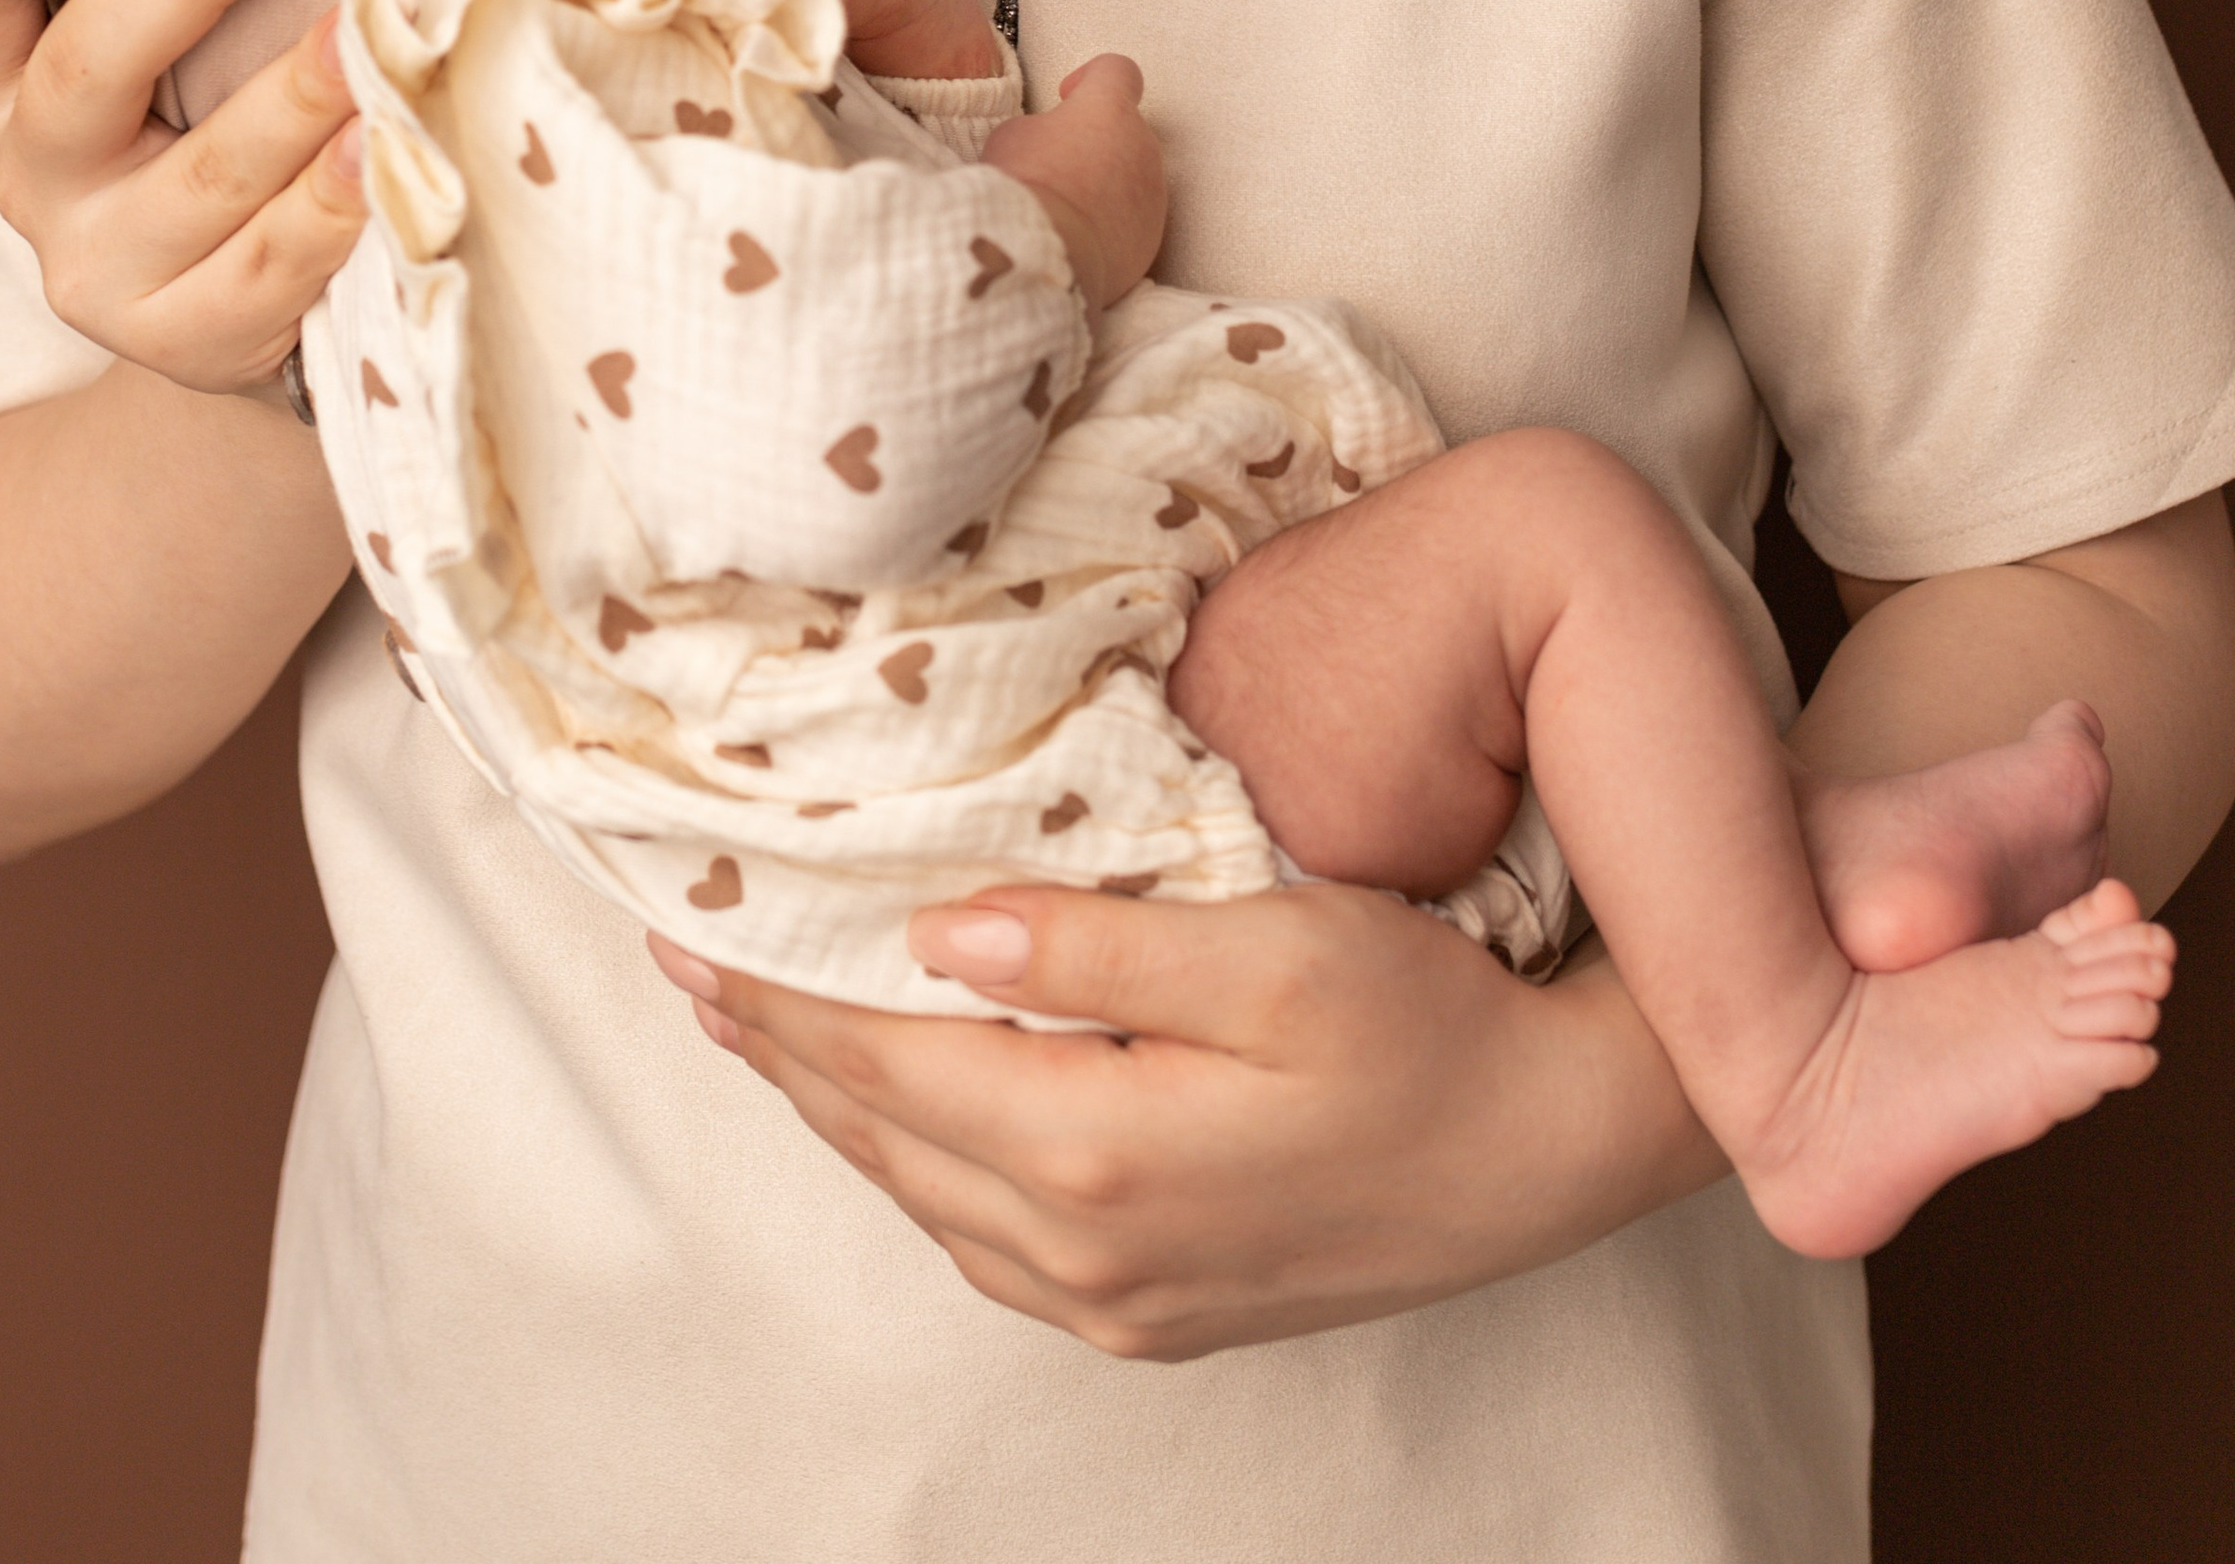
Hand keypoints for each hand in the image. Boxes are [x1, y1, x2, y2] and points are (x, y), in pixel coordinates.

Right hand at [0, 0, 369, 394]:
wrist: (268, 313)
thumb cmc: (234, 122)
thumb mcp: (189, 35)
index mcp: (14, 82)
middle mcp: (40, 175)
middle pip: (79, 69)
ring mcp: (109, 272)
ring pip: (199, 175)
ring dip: (289, 95)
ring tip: (363, 27)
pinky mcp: (192, 344)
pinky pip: (273, 267)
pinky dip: (336, 201)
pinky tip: (391, 143)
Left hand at [645, 880, 1721, 1357]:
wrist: (1550, 1149)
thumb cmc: (1430, 1022)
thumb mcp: (1278, 949)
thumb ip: (1098, 947)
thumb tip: (940, 936)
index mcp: (1098, 1151)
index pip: (881, 1059)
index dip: (775, 990)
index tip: (683, 922)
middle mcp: (1086, 1250)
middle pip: (881, 1132)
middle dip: (780, 1043)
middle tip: (687, 958)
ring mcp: (1119, 1298)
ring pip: (922, 1192)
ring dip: (841, 1102)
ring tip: (770, 1020)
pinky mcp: (1156, 1311)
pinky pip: (987, 1238)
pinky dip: (919, 1160)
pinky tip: (904, 1106)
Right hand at [982, 56, 1165, 310]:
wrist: (1044, 257)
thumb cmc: (1027, 188)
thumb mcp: (1013, 137)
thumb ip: (1041, 128)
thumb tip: (1049, 142)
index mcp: (1109, 109)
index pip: (1118, 71)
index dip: (1092, 78)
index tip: (1070, 96)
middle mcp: (1143, 146)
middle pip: (1124, 130)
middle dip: (1094, 141)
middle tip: (1053, 164)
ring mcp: (1153, 195)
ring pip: (1131, 178)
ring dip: (1103, 185)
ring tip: (1062, 208)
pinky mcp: (1151, 238)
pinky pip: (1132, 220)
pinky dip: (1109, 224)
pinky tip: (1074, 238)